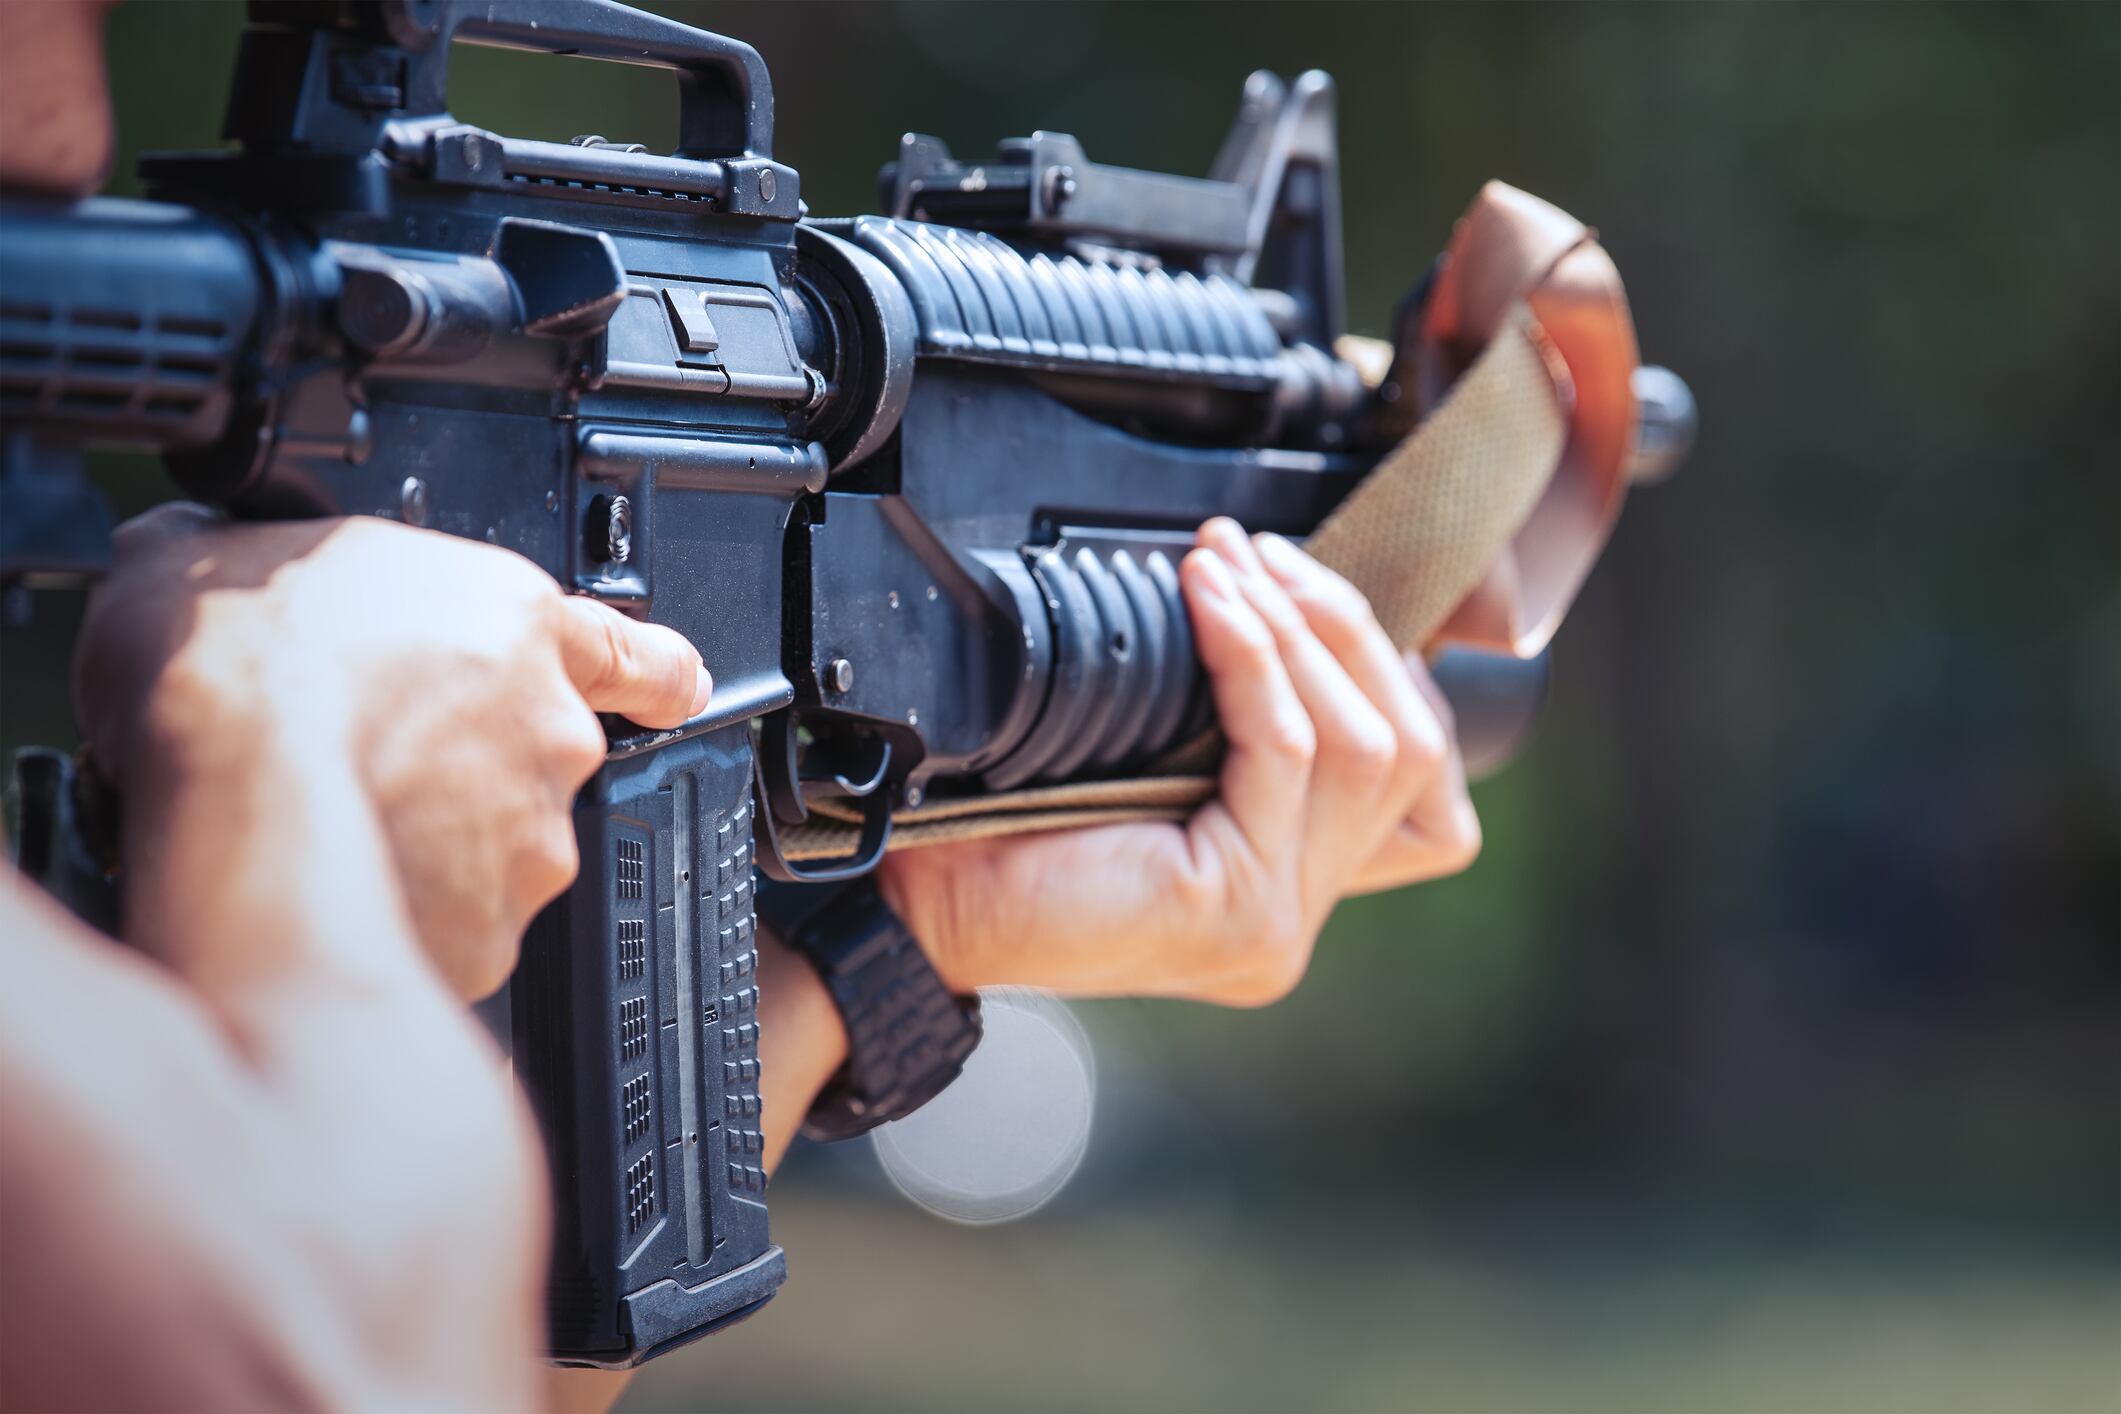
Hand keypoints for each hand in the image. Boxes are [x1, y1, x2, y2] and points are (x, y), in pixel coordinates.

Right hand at [75, 505, 709, 999]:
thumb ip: (269, 561)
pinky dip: (411, 923)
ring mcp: (535, 833)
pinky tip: (341, 892)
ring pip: (495, 851)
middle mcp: (552, 729)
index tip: (673, 692)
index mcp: (514, 620)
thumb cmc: (239, 670)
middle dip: (464, 774)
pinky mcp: (499, 927)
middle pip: (533, 760)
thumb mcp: (224, 560)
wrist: (241, 792)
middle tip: (368, 767)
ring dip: (434, 849)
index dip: (654, 677)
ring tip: (335, 830)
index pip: (635, 652)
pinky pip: (460, 929)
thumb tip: (196, 553)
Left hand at [878, 518, 1480, 1007]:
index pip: (1414, 783)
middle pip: (1411, 755)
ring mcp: (1275, 924)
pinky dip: (1256, 658)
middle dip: (1346, 631)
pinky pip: (1283, 750)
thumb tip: (1283, 603)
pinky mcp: (1236, 911)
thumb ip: (1230, 724)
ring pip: (1367, 749)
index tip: (1307, 586)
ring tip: (1236, 564)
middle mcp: (1294, 920)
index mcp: (1281, 888)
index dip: (1386, 670)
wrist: (912, 903)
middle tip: (1267, 553)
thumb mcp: (1146, 761)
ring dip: (1304, 633)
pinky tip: (1214, 601)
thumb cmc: (1000, 829)